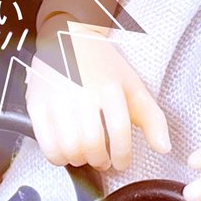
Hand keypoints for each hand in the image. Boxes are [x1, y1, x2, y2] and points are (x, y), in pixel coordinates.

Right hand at [25, 23, 170, 170]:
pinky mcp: (36, 104)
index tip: (122, 163)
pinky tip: (67, 152)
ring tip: (86, 156)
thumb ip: (152, 118)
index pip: (119, 130)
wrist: (69, 38)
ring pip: (68, 148)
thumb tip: (163, 148)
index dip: (123, 154)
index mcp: (110, 86)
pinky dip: (58, 157)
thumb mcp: (133, 86)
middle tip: (104, 161)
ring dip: (80, 160)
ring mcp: (56, 98)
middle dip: (101, 160)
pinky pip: (46, 144)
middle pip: (92, 143)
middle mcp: (82, 91)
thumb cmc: (104, 67)